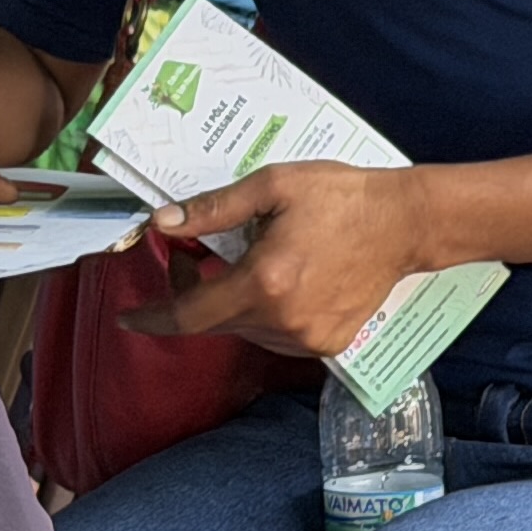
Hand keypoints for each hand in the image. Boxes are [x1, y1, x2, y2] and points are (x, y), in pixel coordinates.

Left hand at [120, 161, 433, 354]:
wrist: (405, 223)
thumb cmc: (340, 197)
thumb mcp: (272, 186)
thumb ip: (212, 210)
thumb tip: (162, 224)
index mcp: (264, 282)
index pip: (188, 316)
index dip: (152, 318)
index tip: (126, 319)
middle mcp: (283, 320)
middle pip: (213, 322)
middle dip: (189, 294)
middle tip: (187, 256)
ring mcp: (307, 339)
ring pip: (243, 330)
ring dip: (227, 303)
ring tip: (238, 263)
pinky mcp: (327, 344)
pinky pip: (274, 336)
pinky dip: (260, 314)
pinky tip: (272, 282)